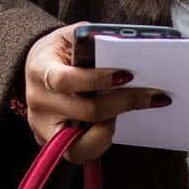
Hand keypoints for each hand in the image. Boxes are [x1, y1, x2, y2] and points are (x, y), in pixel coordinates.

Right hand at [22, 25, 169, 163]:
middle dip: (123, 103)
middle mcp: (38, 101)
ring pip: (81, 143)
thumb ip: (90, 38)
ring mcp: (41, 126)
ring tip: (125, 113)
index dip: (98, 80)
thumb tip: (122, 43)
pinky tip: (112, 125)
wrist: (36, 68)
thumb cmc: (59, 51)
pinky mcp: (48, 142)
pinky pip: (80, 152)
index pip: (67, 80)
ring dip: (110, 128)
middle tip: (152, 95)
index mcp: (40, 69)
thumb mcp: (70, 36)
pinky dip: (100, 142)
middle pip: (86, 112)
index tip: (127, 75)